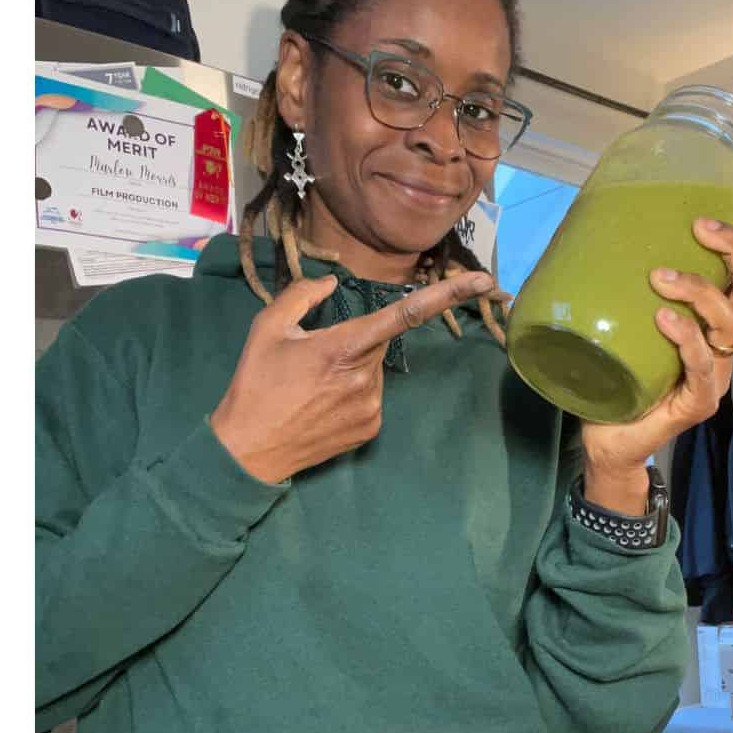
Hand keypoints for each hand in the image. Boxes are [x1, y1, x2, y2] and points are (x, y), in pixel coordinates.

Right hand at [211, 268, 494, 482]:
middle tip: (310, 361)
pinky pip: (371, 397)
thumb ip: (302, 295)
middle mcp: (366, 377)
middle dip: (352, 343)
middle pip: (376, 343)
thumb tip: (333, 283)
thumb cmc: (255, 384)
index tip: (485, 282)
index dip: (448, 295)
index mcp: (342, 347)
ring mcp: (372, 407)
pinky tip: (322, 406)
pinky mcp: (372, 429)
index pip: (405, 314)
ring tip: (311, 388)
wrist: (248, 450)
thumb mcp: (267, 329)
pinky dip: (352, 394)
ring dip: (351, 369)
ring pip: (373, 371)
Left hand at [579, 188, 732, 512]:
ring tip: (661, 276)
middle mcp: (722, 342)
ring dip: (700, 290)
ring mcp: (715, 373)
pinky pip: (702, 365)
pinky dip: (687, 338)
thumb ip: (627, 285)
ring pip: (730, 320)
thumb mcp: (625, 320)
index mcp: (714, 320)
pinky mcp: (699, 401)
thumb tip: (591, 231)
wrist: (606, 438)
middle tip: (700, 225)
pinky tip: (666, 320)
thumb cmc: (617, 374)